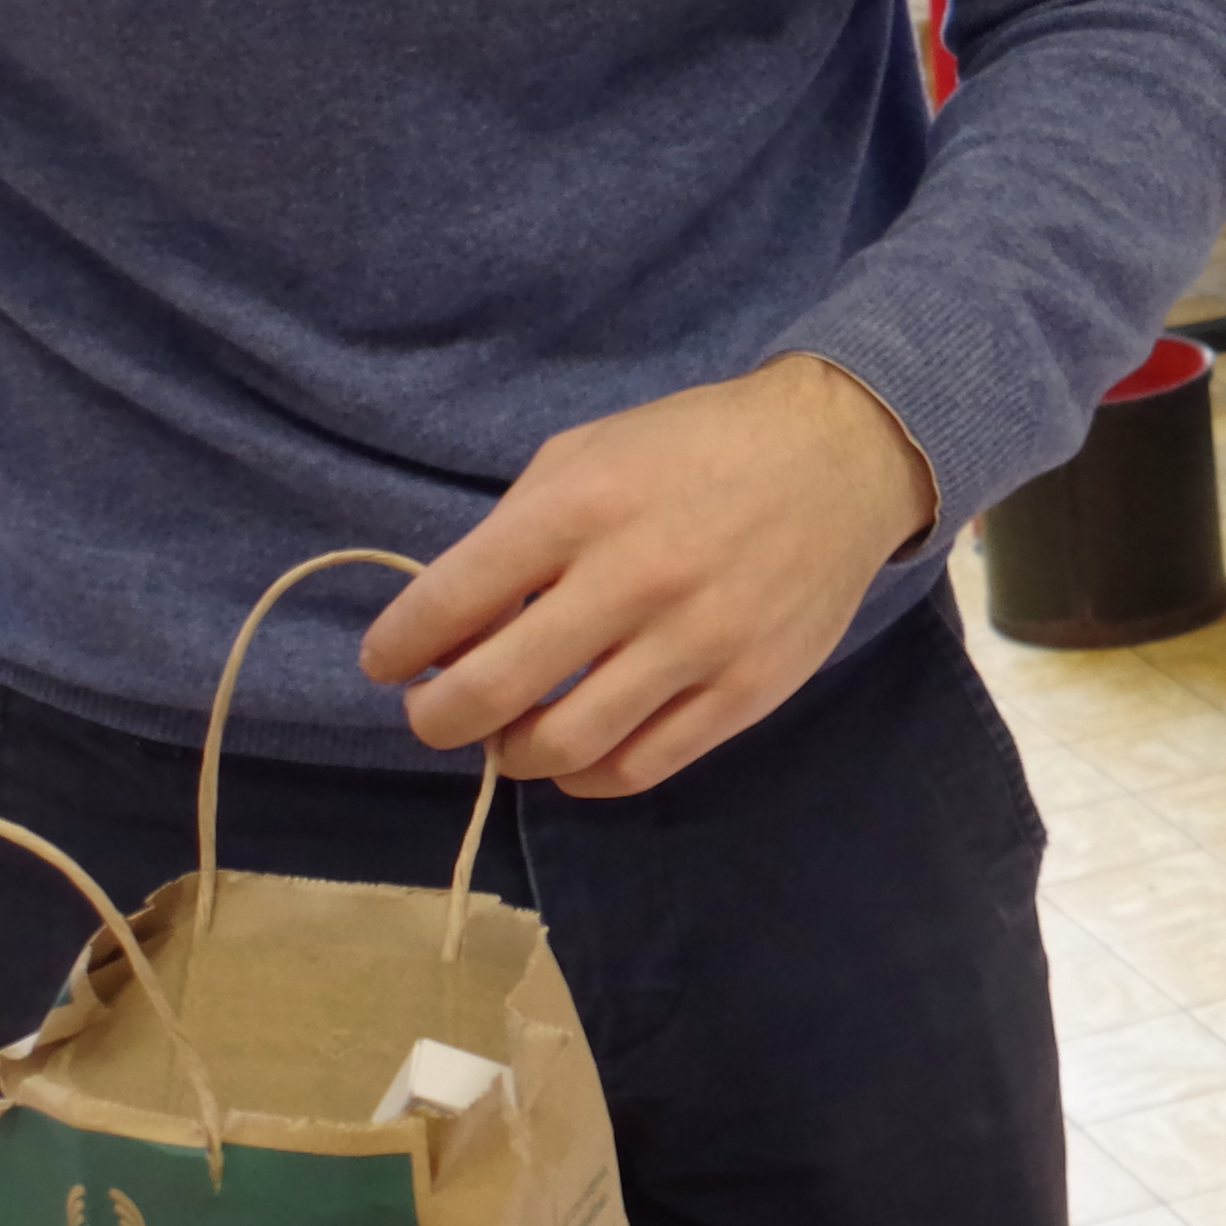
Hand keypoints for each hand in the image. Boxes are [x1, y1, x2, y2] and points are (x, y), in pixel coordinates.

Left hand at [361, 358, 940, 798]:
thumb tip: (450, 627)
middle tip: (431, 713)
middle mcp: (635, 578)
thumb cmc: (694, 448)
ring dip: (512, 753)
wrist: (840, 457)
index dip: (397, 645)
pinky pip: (642, 767)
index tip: (385, 660)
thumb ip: (514, 531)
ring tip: (509, 732)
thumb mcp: (586, 452)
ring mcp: (697, 643)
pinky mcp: (746, 690)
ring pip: (566, 747)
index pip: (451, 600)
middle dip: (436, 716)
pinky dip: (586, 777)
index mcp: (581, 506)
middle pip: (495, 690)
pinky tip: (574, 756)